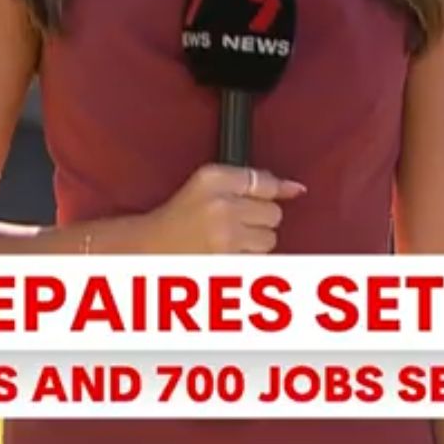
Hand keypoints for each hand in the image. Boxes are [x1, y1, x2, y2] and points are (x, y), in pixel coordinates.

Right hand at [139, 165, 305, 253]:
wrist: (146, 249)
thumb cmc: (178, 218)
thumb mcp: (206, 185)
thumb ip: (252, 181)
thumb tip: (297, 189)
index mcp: (212, 178)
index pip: (265, 182)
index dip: (271, 193)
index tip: (274, 197)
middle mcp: (220, 204)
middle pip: (273, 213)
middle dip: (260, 220)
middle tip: (234, 224)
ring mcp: (224, 237)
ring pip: (269, 240)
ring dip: (255, 244)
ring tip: (228, 242)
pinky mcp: (227, 265)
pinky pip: (259, 262)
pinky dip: (247, 262)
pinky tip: (228, 256)